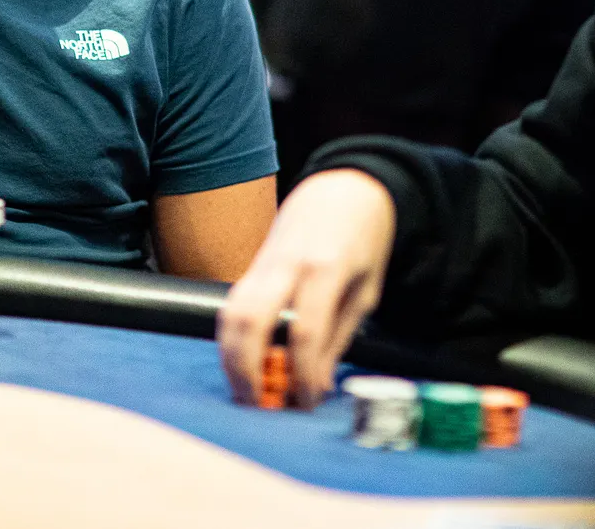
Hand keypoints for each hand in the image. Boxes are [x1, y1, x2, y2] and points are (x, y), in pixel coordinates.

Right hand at [217, 169, 393, 408]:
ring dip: (231, 358)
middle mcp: (287, 264)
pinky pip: (230, 307)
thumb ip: (336, 339)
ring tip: (245, 390)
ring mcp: (263, 263)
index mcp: (326, 268)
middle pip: (252, 322)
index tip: (306, 402)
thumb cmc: (361, 241)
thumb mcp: (365, 292)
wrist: (341, 190)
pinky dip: (230, 340)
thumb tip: (315, 386)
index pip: (304, 332)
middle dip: (248, 370)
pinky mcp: (250, 267)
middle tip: (259, 403)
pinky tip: (241, 363)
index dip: (302, 375)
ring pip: (231, 314)